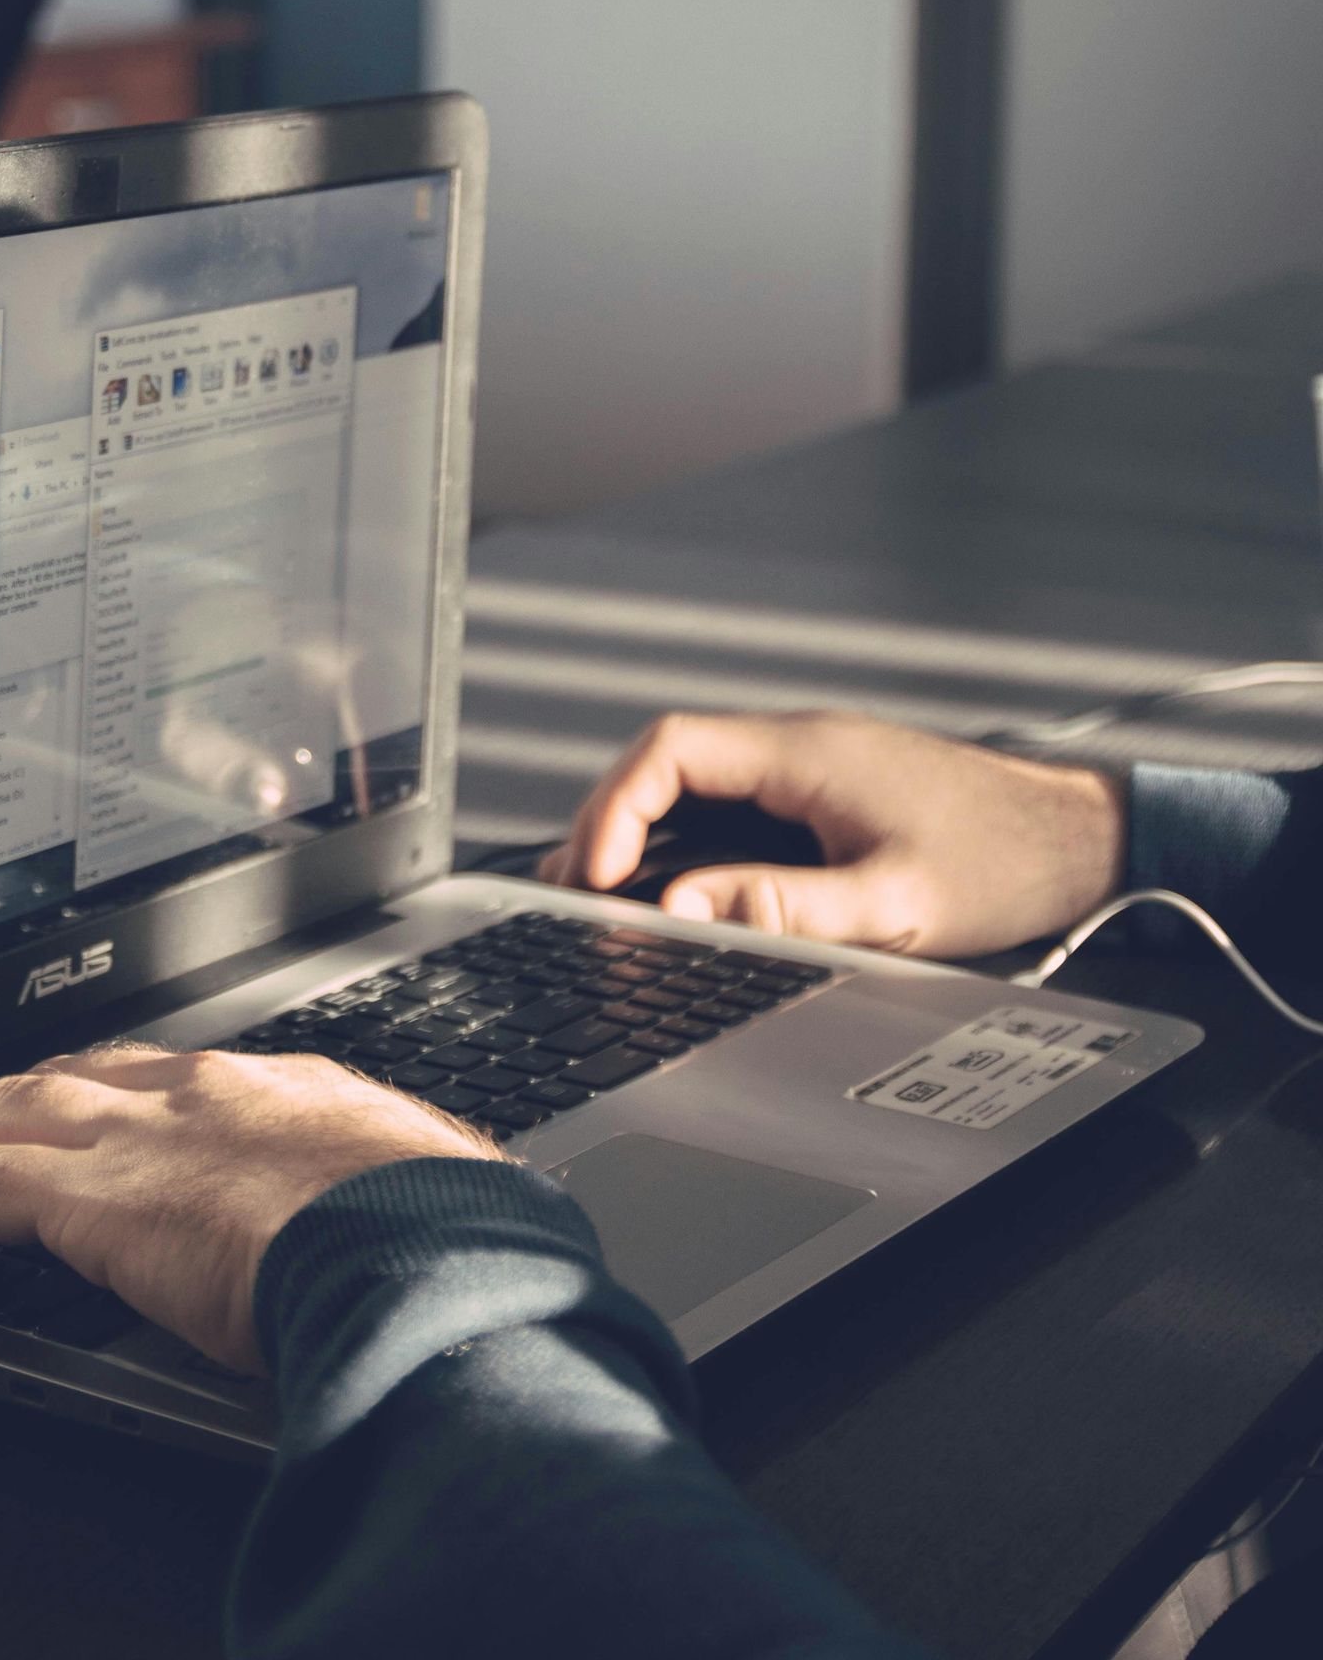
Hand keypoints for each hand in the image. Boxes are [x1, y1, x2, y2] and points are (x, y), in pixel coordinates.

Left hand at [0, 1045, 496, 1372]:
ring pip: (3, 1114)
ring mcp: (143, 1133)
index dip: (104, 1110)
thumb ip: (375, 1216)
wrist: (419, 1247)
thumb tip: (391, 1256)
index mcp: (285, 1092)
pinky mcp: (92, 1195)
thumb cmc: (440, 1243)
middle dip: (4, 1120)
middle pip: (67, 1078)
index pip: (166, 1080)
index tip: (82, 1148)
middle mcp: (203, 1092)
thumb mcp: (408, 1209)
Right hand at [537, 710, 1124, 958]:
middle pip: (667, 764)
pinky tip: (682, 888)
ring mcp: (813, 767)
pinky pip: (735, 804)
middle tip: (575, 895)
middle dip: (610, 825)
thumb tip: (683, 913)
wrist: (1083, 839)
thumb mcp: (891, 904)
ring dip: (647, 835)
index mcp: (805, 754)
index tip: (594, 875)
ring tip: (605, 897)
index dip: (613, 808)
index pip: (669, 750)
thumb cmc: (1004, 863)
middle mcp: (800, 746)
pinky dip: (692, 842)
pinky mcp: (829, 793)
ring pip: (697, 784)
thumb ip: (782, 907)